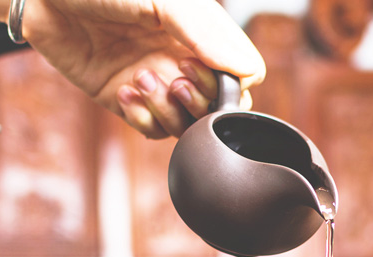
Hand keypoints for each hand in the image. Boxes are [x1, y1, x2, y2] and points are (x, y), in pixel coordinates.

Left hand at [0, 0, 265, 138]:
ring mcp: (155, 81)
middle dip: (200, 101)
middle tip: (174, 79)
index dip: (230, 85)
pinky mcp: (125, 100)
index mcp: (199, 33)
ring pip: (186, 123)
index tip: (201, 69)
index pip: (239, 75)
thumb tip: (249, 71)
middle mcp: (181, 59)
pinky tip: (123, 92)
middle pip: (216, 106)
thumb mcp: (162, 0)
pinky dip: (142, 118)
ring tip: (141, 79)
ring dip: (168, 110)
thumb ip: (207, 33)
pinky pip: (151, 129)